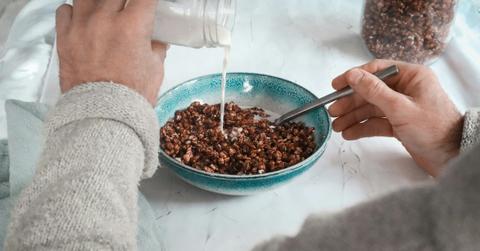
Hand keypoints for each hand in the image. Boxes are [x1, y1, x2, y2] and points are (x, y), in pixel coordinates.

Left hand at [55, 0, 166, 104]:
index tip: (148, 5)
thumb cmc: (132, 95)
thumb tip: (156, 38)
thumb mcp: (155, 69)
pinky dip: (76, 12)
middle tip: (129, 14)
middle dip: (126, 3)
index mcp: (132, 25)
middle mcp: (105, 19)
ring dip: (100, 3)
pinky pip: (65, 10)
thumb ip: (155, 47)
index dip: (148, 1)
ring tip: (106, 13)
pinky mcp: (64, 38)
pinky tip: (84, 21)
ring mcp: (81, 26)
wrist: (102, 115)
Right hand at [329, 59, 462, 176]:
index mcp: (412, 77)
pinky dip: (363, 127)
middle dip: (350, 102)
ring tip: (337, 126)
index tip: (336, 86)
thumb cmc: (434, 129)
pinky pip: (377, 122)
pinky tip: (349, 133)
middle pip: (370, 91)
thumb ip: (374, 90)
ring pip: (371, 108)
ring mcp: (402, 107)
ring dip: (353, 116)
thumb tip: (353, 75)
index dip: (354, 77)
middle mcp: (406, 89)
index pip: (377, 70)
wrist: (452, 157)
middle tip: (333, 111)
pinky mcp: (400, 124)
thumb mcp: (400, 108)